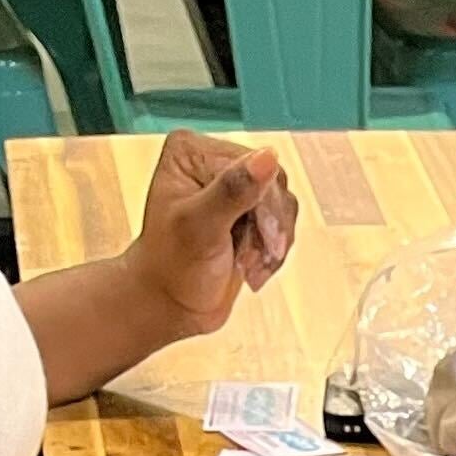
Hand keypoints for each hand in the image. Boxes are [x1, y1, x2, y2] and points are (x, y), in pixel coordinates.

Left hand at [123, 134, 297, 341]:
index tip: (264, 240)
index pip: (252, 165)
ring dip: (272, 243)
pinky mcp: (246, 213)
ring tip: (249, 265)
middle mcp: (211, 162)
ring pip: (281, 206)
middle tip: (250, 258)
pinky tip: (254, 267)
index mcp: (191, 152)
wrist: (174, 303)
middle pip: (272, 184)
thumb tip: (268, 156)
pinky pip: (281, 224)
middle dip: (268, 228)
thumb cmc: (174, 265)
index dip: (264, 204)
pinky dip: (273, 251)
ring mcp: (230, 188)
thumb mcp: (202, 225)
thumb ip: (233, 189)